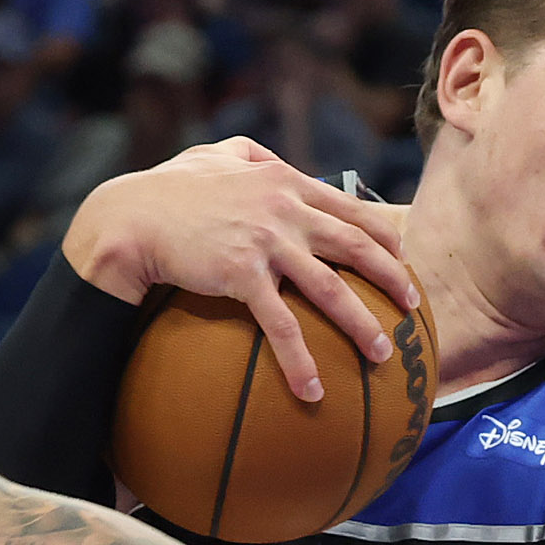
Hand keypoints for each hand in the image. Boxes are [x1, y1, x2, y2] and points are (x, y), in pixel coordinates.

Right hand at [63, 137, 421, 401]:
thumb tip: (262, 155)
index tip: (403, 258)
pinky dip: (300, 361)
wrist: (131, 218)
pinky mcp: (243, 274)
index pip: (352, 208)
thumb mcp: (213, 155)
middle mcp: (285, 208)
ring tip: (381, 354)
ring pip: (332, 288)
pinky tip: (313, 390)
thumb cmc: (167, 188)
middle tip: (413, 307)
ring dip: (362, 325)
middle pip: (358, 247)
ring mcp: (267, 241)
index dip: (385, 236)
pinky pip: (281, 325)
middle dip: (394, 278)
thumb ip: (247, 153)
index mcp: (285, 181)